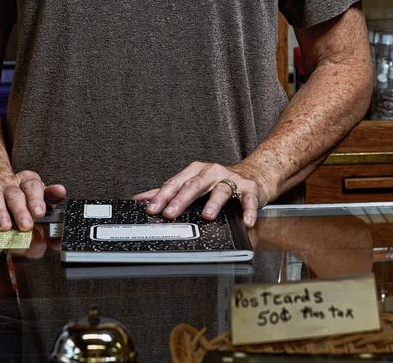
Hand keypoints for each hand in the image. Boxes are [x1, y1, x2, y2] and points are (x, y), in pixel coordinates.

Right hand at [0, 170, 65, 231]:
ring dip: (1, 214)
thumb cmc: (25, 196)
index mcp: (28, 181)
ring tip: (5, 227)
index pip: (33, 186)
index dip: (36, 200)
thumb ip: (52, 202)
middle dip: (21, 211)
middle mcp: (11, 184)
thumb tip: (61, 213)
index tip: (39, 212)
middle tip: (26, 225)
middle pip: (16, 196)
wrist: (1, 188)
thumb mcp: (41, 196)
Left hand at [133, 160, 277, 227]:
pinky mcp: (250, 188)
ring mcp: (231, 179)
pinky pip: (249, 199)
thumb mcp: (192, 182)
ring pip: (221, 189)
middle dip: (181, 199)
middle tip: (170, 213)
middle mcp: (212, 172)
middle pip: (194, 184)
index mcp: (195, 171)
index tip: (151, 209)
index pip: (176, 183)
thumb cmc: (217, 181)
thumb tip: (140, 199)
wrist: (252, 175)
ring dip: (213, 203)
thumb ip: (168, 191)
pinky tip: (246, 220)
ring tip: (206, 215)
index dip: (162, 196)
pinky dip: (248, 210)